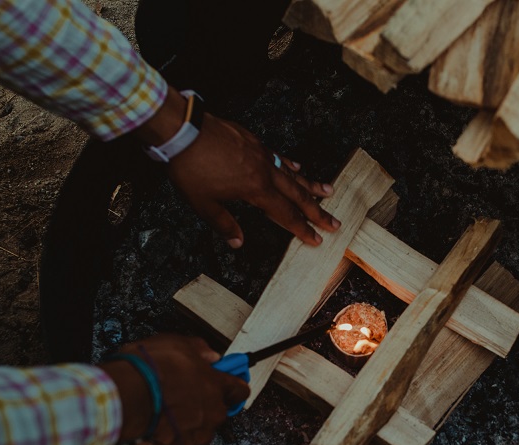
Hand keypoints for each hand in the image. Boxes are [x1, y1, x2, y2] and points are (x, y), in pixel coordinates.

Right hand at [99, 334, 249, 444]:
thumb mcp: (176, 344)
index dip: (232, 387)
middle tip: (179, 396)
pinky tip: (152, 429)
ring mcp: (195, 437)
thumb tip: (209, 355)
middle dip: (202, 406)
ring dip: (184, 424)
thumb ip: (198, 350)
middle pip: (216, 413)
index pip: (238, 390)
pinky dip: (166, 441)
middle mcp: (211, 414)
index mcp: (215, 387)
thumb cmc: (147, 370)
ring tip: (161, 413)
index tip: (228, 385)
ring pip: (197, 432)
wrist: (122, 398)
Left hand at [133, 87, 340, 247]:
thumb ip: (224, 223)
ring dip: (311, 185)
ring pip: (292, 173)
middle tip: (335, 222)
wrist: (183, 130)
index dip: (302, 229)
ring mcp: (261, 154)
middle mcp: (264, 172)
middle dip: (317, 211)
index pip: (285, 214)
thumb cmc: (190, 167)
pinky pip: (278, 156)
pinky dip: (290, 164)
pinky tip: (297, 167)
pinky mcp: (252, 141)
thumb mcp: (203, 203)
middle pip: (297, 195)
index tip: (317, 238)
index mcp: (255, 189)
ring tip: (329, 192)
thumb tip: (237, 242)